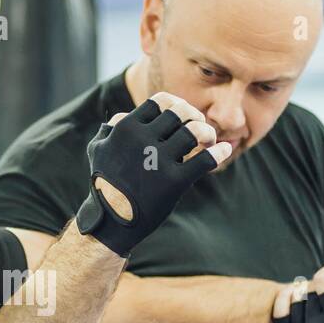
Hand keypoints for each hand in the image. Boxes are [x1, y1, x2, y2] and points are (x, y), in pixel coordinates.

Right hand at [76, 92, 231, 255]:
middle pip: (181, 111)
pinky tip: (225, 149)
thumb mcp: (98, 150)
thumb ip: (111, 129)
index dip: (175, 104)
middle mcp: (142, 139)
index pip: (160, 101)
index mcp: (126, 128)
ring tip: (210, 140)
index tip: (182, 116)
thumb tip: (126, 115)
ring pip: (195, 131)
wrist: (110, 221)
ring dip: (208, 132)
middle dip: (194, 114)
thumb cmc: (105, 184)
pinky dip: (219, 152)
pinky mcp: (174, 182)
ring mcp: (159, 160)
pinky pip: (205, 160)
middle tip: (199, 125)